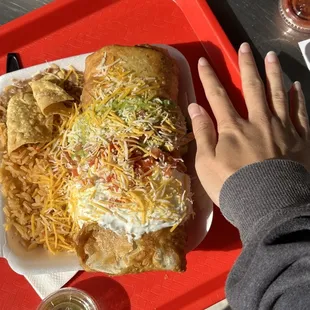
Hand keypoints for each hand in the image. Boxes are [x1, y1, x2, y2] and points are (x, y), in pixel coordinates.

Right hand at [188, 42, 309, 205]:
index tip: (204, 62)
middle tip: (245, 48)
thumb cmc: (231, 186)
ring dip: (274, 73)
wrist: (268, 206)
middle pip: (252, 88)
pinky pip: (300, 114)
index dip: (209, 78)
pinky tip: (296, 85)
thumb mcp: (206, 163)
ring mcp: (281, 129)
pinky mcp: (300, 140)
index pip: (218, 96)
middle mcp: (258, 122)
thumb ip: (202, 133)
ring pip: (278, 94)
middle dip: (246, 66)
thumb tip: (194, 107)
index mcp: (233, 128)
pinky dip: (298, 98)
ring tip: (271, 56)